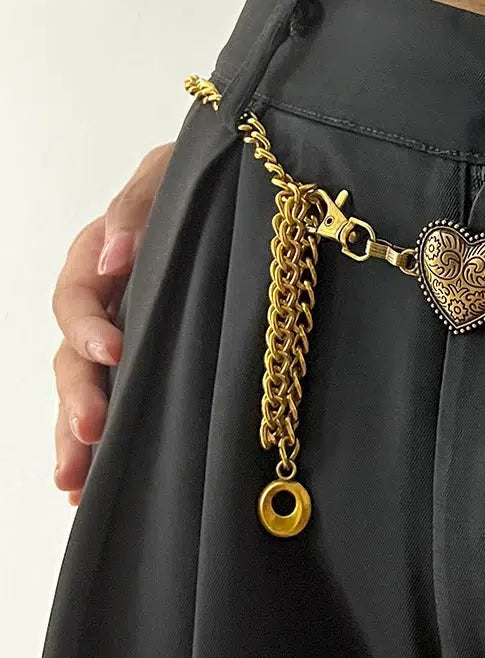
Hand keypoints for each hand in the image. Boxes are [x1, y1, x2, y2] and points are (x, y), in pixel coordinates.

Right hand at [50, 143, 174, 505]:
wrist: (238, 186)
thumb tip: (113, 258)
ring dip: (77, 434)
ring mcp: (125, 333)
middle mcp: (105, 301)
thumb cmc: (201, 178)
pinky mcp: (152, 358)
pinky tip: (89, 485)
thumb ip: (139, 206)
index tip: (114, 350)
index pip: (76, 295)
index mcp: (101, 257)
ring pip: (88, 388)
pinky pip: (120, 399)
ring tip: (74, 481)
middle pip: (74, 355)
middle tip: (90, 433)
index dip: (88, 324)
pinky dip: (102, 441)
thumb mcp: (170, 173)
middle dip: (78, 397)